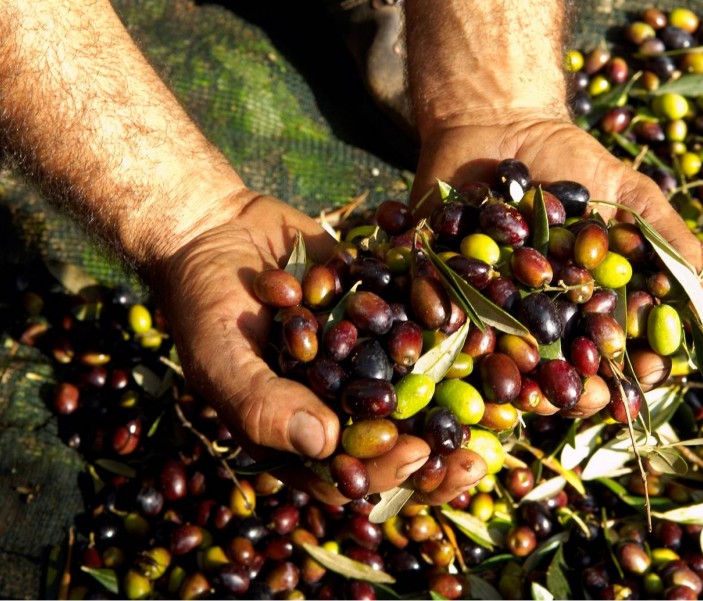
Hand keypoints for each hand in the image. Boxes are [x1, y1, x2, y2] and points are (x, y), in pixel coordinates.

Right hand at [150, 192, 484, 503]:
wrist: (216, 227)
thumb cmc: (204, 302)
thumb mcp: (222, 356)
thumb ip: (263, 404)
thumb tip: (325, 444)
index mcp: (299, 434)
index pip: (349, 474)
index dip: (386, 473)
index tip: (417, 455)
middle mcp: (339, 406)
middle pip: (396, 448)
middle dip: (437, 458)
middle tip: (474, 456)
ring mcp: (364, 364)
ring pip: (419, 400)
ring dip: (457, 410)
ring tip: (499, 414)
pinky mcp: (383, 319)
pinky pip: (422, 338)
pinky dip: (454, 343)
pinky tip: (487, 343)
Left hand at [409, 117, 702, 405]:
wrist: (497, 121)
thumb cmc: (570, 160)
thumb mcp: (628, 195)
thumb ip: (667, 242)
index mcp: (584, 306)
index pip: (614, 354)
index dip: (633, 371)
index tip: (645, 373)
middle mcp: (537, 318)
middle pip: (561, 372)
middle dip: (578, 392)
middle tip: (588, 397)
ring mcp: (487, 308)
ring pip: (502, 360)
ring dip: (518, 381)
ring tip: (530, 393)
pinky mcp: (438, 289)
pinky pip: (441, 318)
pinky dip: (450, 331)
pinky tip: (464, 344)